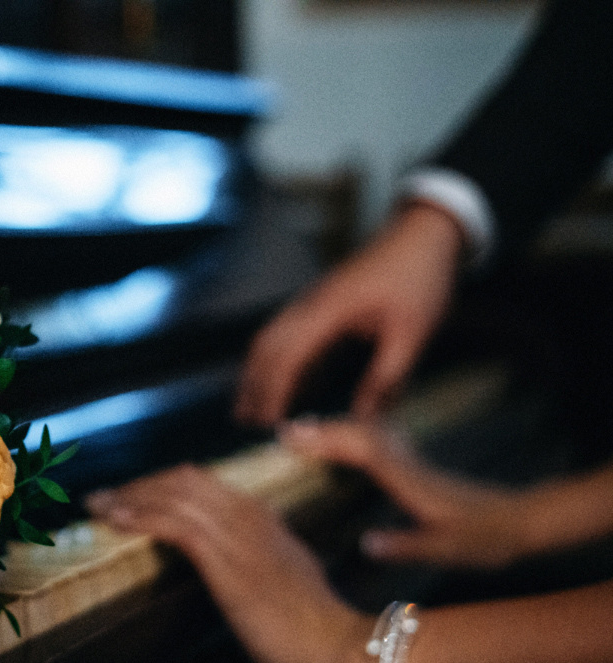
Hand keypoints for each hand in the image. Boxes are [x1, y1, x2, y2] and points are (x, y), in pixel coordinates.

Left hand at [86, 465, 371, 662]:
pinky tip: (114, 520)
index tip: (134, 497)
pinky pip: (173, 523)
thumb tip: (238, 575)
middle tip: (105, 498)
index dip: (163, 487)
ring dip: (130, 496)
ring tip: (97, 505)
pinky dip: (139, 516)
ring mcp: (239, 534)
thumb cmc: (319, 636)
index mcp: (265, 521)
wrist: (341, 650)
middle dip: (140, 485)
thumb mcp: (288, 587)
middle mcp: (250, 516)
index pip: (204, 486)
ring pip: (174, 494)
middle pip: (183, 480)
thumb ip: (262, 570)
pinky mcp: (226, 558)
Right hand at [235, 202, 463, 425]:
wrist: (421, 235)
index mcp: (329, 312)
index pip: (287, 357)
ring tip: (252, 405)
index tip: (268, 423)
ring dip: (257, 372)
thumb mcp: (413, 334)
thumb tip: (364, 418)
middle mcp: (310, 305)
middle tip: (245, 421)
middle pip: (265, 347)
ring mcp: (311, 302)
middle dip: (252, 385)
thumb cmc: (419, 280)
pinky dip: (277, 360)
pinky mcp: (319, 303)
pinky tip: (287, 383)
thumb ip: (387, 378)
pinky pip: (287, 334)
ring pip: (270, 339)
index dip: (273, 392)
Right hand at [280, 419, 534, 567]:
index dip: (326, 442)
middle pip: (359, 434)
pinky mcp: (414, 466)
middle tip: (284, 431)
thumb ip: (406, 545)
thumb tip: (366, 544)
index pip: (361, 451)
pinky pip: (376, 440)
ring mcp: (411, 462)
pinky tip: (342, 438)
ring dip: (335, 428)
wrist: (520, 521)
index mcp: (409, 482)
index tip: (292, 439)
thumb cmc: (484, 539)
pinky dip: (352, 434)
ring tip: (302, 430)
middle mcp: (407, 465)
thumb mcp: (446, 549)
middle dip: (321, 430)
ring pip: (367, 433)